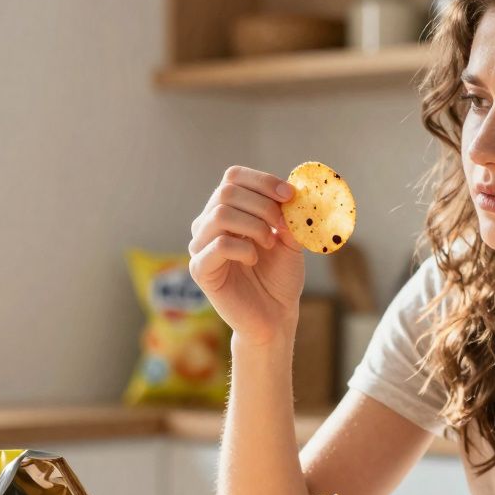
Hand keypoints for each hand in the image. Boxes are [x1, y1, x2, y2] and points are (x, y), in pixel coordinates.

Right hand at [189, 166, 304, 345]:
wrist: (275, 317)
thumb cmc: (280, 277)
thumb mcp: (291, 239)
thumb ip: (290, 214)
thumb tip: (295, 190)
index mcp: (227, 211)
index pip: (233, 177)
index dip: (263, 181)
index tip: (290, 196)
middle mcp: (208, 224)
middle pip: (227, 192)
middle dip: (263, 205)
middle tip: (282, 226)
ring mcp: (200, 247)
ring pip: (220, 214)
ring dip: (254, 225)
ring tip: (269, 243)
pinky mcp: (200, 270)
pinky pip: (219, 245)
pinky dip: (244, 248)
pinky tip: (253, 260)